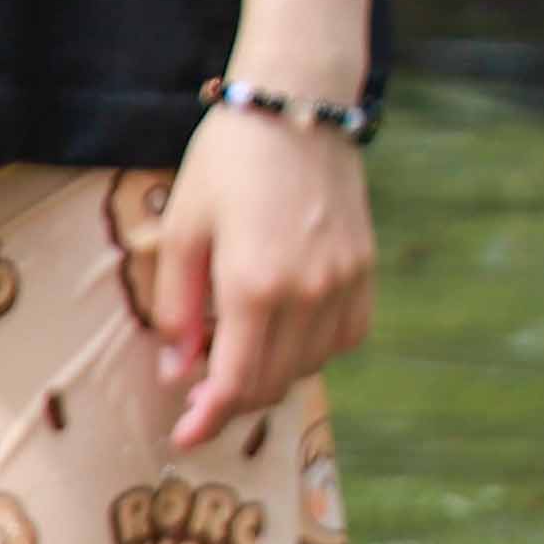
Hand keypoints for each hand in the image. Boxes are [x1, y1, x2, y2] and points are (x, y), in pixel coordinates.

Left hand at [151, 105, 374, 445]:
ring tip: (238, 353)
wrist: (296, 105)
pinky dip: (317, 349)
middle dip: (232, 400)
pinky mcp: (365, 266)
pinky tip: (288, 332)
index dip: (207, 420)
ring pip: (312, 365)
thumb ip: (178, 307)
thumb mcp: (183, 229)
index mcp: (253, 285)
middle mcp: (307, 292)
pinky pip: (347, 335)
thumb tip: (179, 370)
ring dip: (273, 374)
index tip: (183, 438)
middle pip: (273, 382)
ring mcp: (344, 281)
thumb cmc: (228, 161)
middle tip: (199, 395)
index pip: (235, 383)